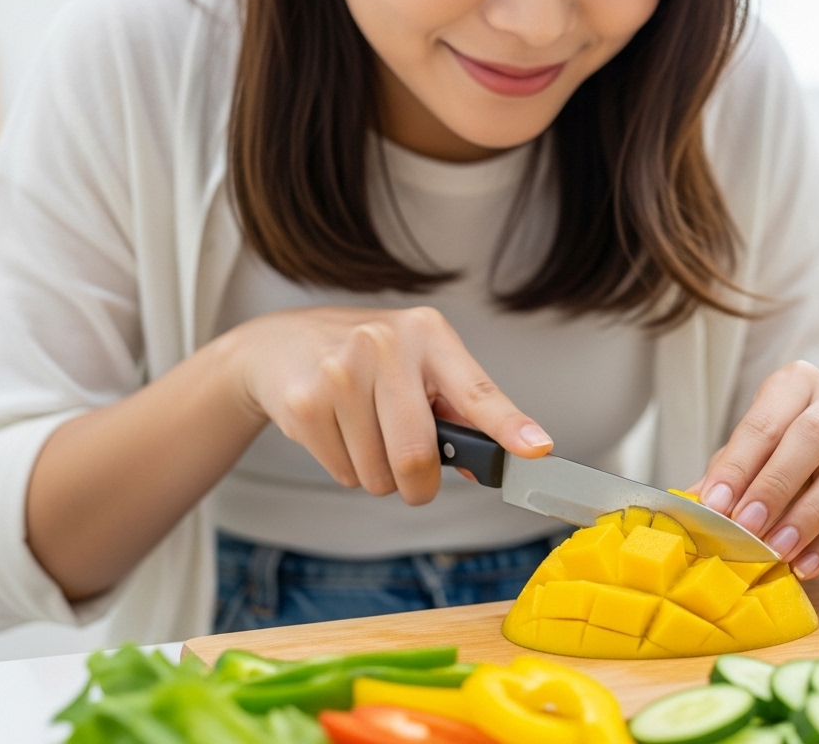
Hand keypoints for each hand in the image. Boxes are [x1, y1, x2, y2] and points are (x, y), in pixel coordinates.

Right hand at [226, 306, 551, 503]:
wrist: (281, 344)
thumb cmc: (367, 359)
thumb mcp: (419, 366)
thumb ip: (458, 412)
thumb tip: (487, 466)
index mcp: (429, 334)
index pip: (477, 390)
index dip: (509, 426)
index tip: (537, 449)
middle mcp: (384, 345)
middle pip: (416, 456)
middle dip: (419, 484)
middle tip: (413, 475)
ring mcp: (340, 372)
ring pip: (379, 475)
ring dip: (379, 475)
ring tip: (363, 432)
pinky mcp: (305, 402)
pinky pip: (345, 474)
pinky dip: (347, 468)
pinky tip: (336, 430)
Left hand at [692, 361, 818, 578]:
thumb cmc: (778, 458)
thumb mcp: (747, 459)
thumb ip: (724, 478)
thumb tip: (691, 507)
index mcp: (799, 383)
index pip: (767, 419)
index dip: (739, 464)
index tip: (716, 505)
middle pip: (812, 436)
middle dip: (775, 485)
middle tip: (747, 527)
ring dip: (808, 516)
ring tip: (776, 550)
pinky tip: (806, 564)